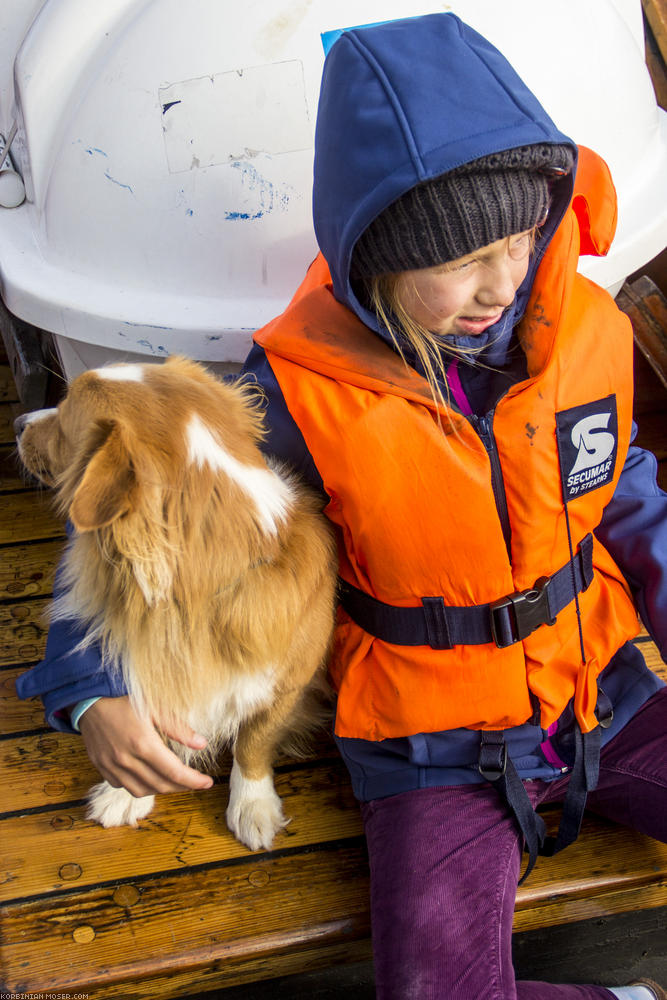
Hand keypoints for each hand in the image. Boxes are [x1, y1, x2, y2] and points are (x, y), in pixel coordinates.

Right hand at [78, 696, 213, 796]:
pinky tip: (149, 777)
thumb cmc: (124, 703)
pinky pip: (125, 787)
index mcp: (143, 744)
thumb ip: (178, 728)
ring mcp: (113, 767)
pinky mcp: (103, 769)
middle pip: (161, 785)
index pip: (174, 772)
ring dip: (162, 789)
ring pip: (142, 791)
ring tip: (175, 781)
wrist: (89, 704)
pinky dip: (141, 786)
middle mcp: (127, 760)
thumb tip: (201, 744)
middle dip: (182, 787)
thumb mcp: (155, 708)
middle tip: (195, 782)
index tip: (207, 783)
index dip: (193, 781)